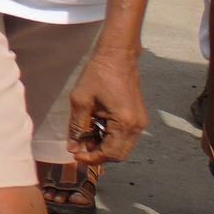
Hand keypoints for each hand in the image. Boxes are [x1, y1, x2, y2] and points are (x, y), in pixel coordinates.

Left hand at [67, 42, 149, 171]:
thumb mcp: (81, 100)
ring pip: (123, 147)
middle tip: (79, 147)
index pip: (110, 153)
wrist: (118, 56)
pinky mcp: (138, 118)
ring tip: (86, 136)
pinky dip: (111, 138)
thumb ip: (77, 127)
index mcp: (125, 123)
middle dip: (98, 155)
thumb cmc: (98, 74)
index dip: (92, 158)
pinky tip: (96, 128)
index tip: (75, 155)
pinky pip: (125, 137)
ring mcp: (140, 122)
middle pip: (118, 155)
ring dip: (104, 147)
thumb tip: (73, 149)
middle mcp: (137, 126)